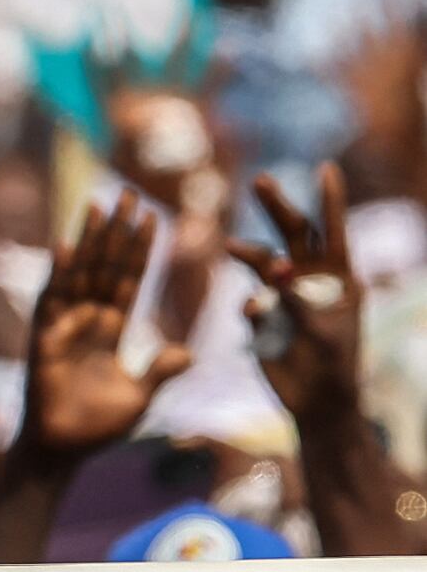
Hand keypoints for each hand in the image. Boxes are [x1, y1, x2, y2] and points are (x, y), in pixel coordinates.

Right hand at [18, 193, 189, 458]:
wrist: (64, 451)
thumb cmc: (97, 428)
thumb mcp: (140, 396)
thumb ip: (161, 370)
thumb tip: (189, 352)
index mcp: (111, 330)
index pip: (130, 280)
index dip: (141, 250)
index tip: (153, 217)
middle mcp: (87, 320)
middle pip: (106, 266)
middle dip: (118, 230)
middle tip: (128, 193)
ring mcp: (64, 326)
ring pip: (82, 273)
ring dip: (92, 239)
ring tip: (100, 203)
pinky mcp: (44, 338)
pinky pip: (52, 299)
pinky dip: (59, 273)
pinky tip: (67, 244)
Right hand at [230, 164, 361, 423]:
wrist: (318, 403)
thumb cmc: (334, 367)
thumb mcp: (325, 333)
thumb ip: (300, 299)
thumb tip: (276, 267)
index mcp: (341, 279)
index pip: (335, 231)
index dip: (330, 199)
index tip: (326, 168)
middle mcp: (312, 280)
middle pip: (294, 234)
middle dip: (276, 207)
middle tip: (258, 180)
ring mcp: (286, 297)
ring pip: (263, 262)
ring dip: (248, 252)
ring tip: (230, 247)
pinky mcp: (264, 318)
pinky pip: (249, 302)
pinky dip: (250, 307)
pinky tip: (255, 319)